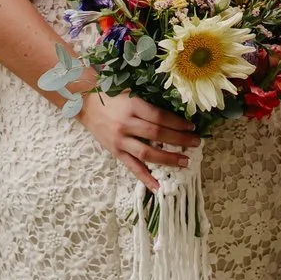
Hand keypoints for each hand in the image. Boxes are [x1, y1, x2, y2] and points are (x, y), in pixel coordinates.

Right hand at [81, 93, 196, 191]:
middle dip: (179, 140)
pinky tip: (158, 186)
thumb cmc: (111, 95)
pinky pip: (132, 167)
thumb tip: (175, 113)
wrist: (85, 104)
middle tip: (195, 143)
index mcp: (133, 106)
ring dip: (168, 159)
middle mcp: (127, 123)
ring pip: (147, 153)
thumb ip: (149, 103)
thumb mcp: (132, 93)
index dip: (178, 123)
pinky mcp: (115, 151)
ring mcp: (120, 140)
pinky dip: (145, 178)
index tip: (191, 127)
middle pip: (157, 134)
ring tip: (184, 162)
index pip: (160, 117)